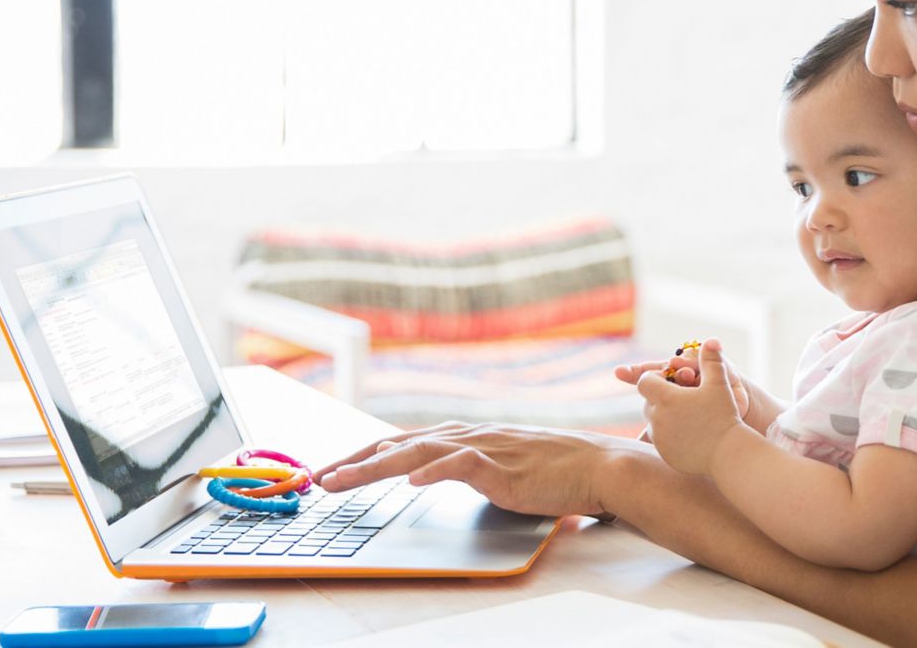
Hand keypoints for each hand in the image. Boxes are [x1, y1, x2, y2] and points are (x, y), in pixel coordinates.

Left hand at [310, 421, 651, 517]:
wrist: (598, 465)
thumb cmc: (554, 470)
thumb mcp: (499, 466)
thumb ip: (467, 467)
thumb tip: (434, 475)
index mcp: (464, 437)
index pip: (401, 442)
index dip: (363, 455)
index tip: (331, 469)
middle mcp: (467, 436)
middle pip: (399, 444)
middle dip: (354, 460)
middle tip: (318, 477)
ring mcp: (484, 448)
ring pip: (418, 452)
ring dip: (375, 467)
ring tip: (343, 480)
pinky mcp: (503, 466)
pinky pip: (462, 465)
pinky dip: (435, 470)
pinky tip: (413, 479)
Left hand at [635, 339, 754, 477]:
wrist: (727, 454)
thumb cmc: (724, 415)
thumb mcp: (719, 384)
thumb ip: (711, 360)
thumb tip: (711, 340)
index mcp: (665, 398)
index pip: (645, 380)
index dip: (657, 378)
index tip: (674, 380)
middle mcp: (656, 417)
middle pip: (648, 401)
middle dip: (661, 397)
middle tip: (683, 398)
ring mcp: (658, 437)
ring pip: (653, 420)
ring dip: (664, 415)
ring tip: (687, 415)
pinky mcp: (663, 453)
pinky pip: (660, 439)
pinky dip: (669, 433)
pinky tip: (688, 433)